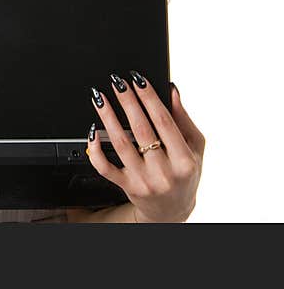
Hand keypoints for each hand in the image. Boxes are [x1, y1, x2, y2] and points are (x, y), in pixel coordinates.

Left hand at [86, 73, 204, 222]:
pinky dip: (96, 149)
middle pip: (141, 129)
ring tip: (99, 98)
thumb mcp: (195, 147)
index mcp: (184, 159)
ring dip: (108, 117)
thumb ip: (183, 119)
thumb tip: (171, 90)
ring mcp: (144, 180)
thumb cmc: (185, 173)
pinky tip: (92, 131)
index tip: (137, 79)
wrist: (173, 209)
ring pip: (121, 143)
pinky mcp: (127, 186)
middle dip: (127, 101)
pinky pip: (105, 167)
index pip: (164, 121)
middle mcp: (164, 171)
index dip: (149, 97)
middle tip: (116, 82)